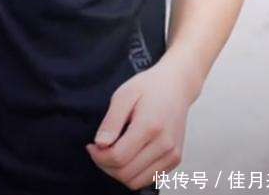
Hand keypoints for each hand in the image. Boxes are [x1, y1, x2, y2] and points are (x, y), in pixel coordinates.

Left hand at [85, 58, 192, 188]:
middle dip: (106, 166)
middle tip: (99, 150)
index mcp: (150, 126)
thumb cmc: (149, 87)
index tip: (92, 146)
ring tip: (112, 153)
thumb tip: (100, 144)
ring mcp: (172, 155)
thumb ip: (111, 121)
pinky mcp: (175, 160)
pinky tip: (128, 155)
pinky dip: (133, 173)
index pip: (118, 157)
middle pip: (126, 174)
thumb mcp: (124, 94)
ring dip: (118, 173)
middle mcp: (164, 145)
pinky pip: (148, 179)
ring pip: (136, 182)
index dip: (99, 156)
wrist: (176, 85)